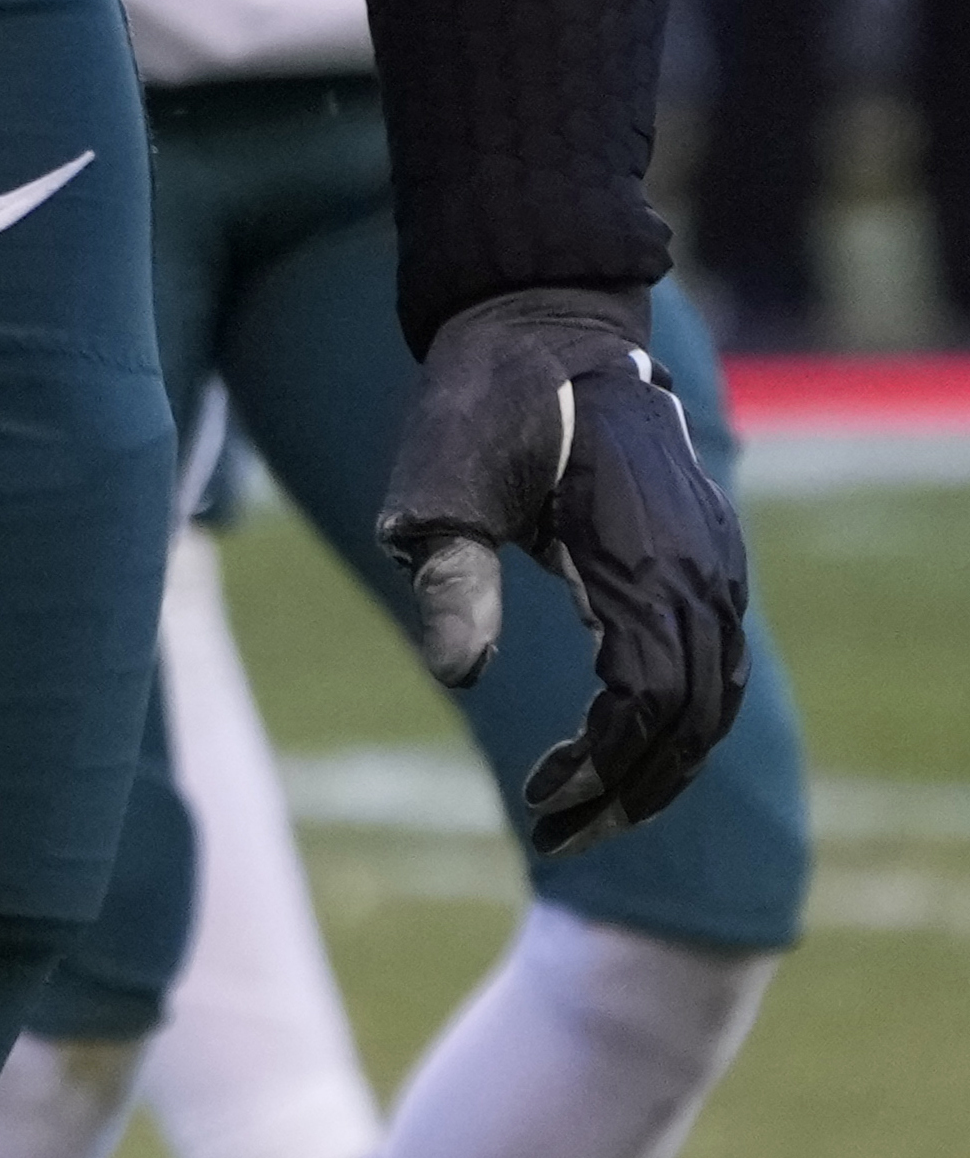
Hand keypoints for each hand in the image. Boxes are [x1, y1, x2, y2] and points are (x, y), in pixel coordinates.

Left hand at [377, 287, 751, 853]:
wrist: (541, 323)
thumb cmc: (483, 403)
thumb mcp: (441, 489)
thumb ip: (453, 577)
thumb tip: (460, 673)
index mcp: (645, 559)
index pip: (649, 705)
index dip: (601, 768)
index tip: (539, 802)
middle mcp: (701, 568)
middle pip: (693, 719)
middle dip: (631, 789)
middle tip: (559, 834)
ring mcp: (715, 558)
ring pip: (716, 694)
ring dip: (659, 760)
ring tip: (587, 805)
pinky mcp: (709, 549)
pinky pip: (714, 655)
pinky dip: (677, 711)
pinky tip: (616, 737)